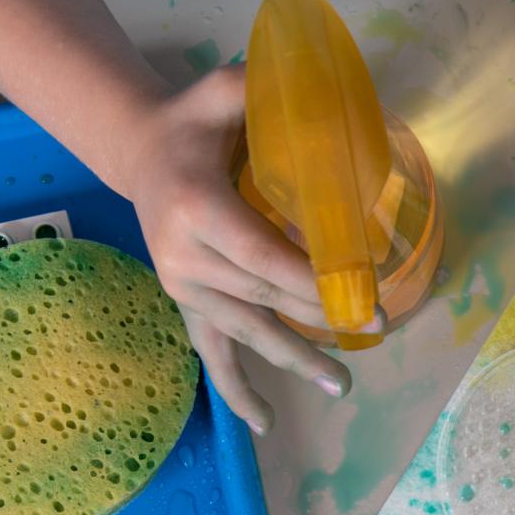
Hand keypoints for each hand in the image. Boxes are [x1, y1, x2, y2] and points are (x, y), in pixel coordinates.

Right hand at [120, 66, 377, 431]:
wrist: (138, 152)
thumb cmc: (193, 123)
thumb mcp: (220, 93)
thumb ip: (258, 89)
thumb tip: (320, 93)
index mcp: (196, 209)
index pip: (265, 259)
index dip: (315, 283)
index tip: (364, 296)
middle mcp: (183, 257)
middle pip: (263, 298)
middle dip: (321, 317)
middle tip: (376, 328)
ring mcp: (182, 287)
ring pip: (246, 332)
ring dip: (294, 361)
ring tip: (342, 385)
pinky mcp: (185, 305)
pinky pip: (212, 355)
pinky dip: (237, 391)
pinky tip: (266, 424)